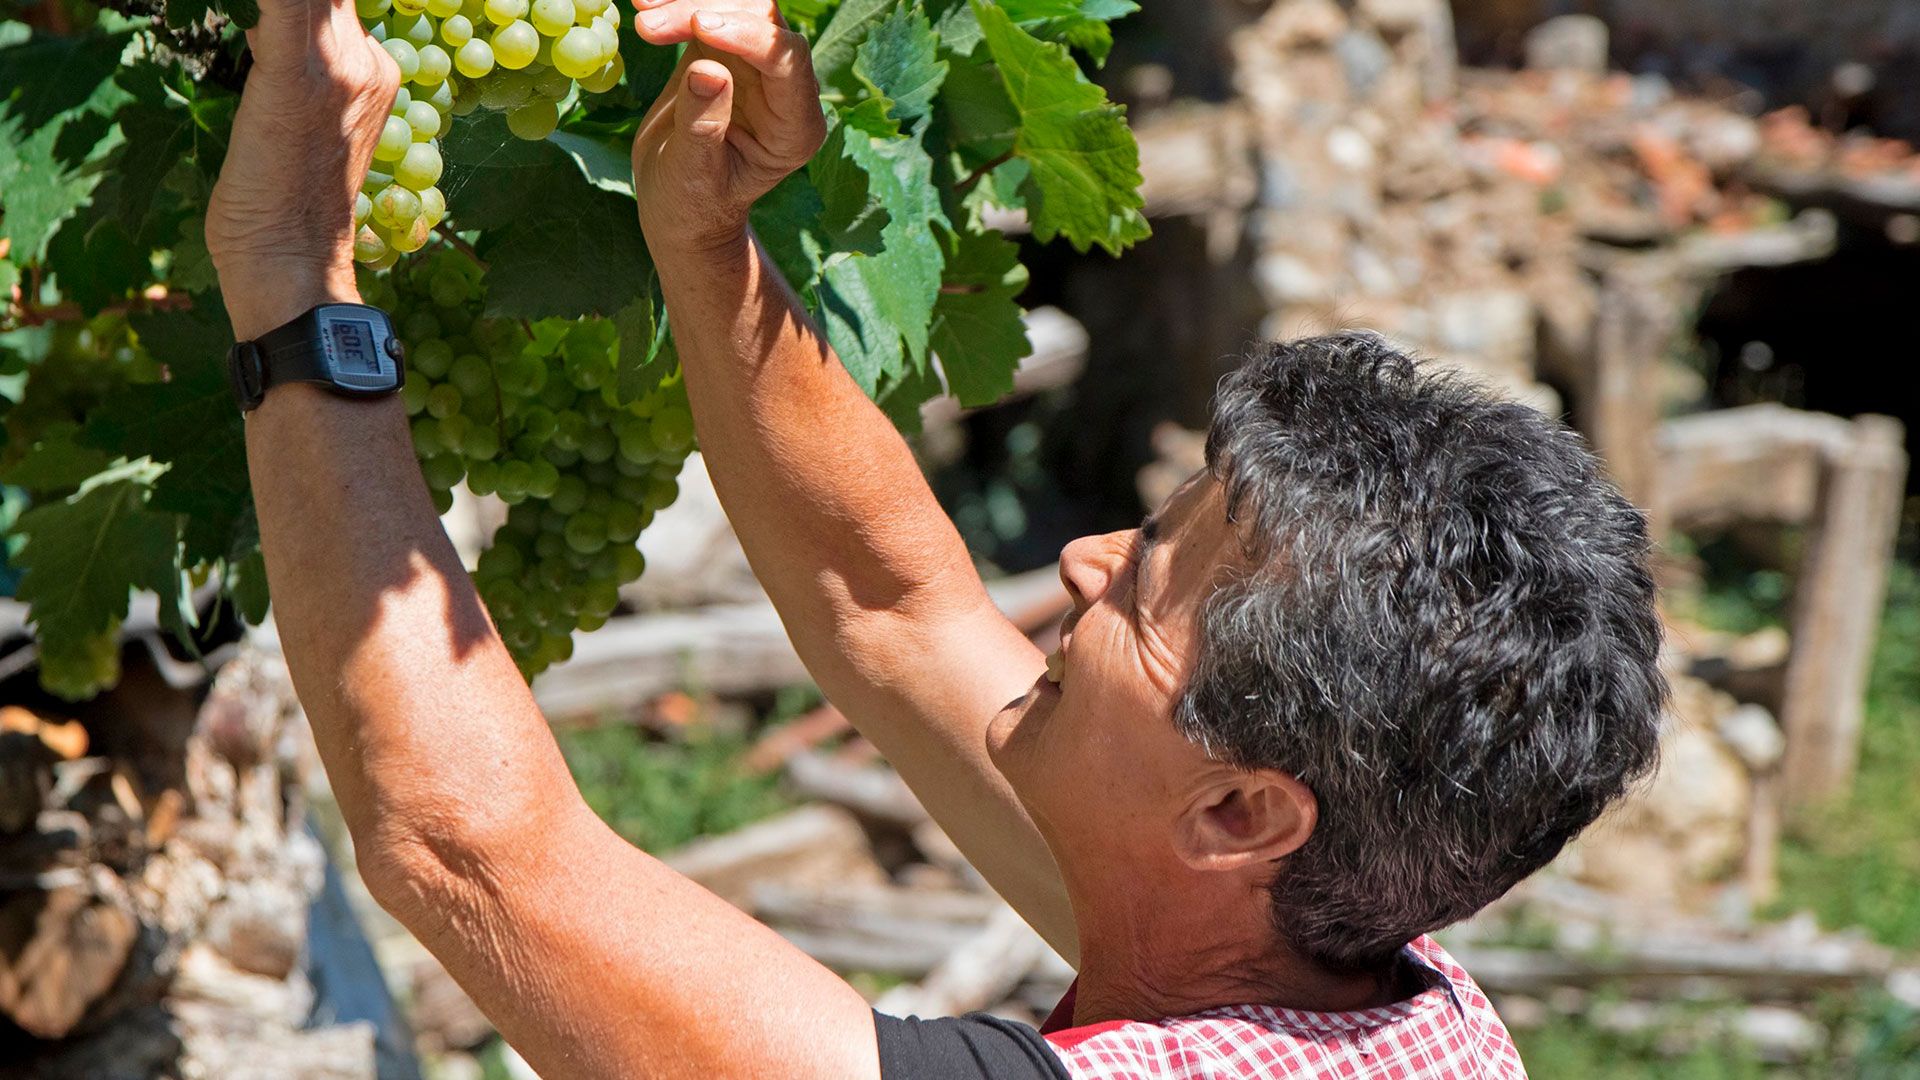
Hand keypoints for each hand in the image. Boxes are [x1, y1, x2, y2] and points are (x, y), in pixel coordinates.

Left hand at [208, 0, 398, 338]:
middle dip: (277, 5)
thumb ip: (292, 71)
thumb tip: (256, 30)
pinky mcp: (291, 76)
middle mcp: (367, 62)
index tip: (262, 21)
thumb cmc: (285, 208)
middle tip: (250, 24)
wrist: (293, 266)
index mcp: (375, 72)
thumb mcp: (302, 126)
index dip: (295, 5)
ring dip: (262, 4)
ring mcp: (337, 69)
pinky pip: (276, 4)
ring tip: (232, 21)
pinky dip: (256, 4)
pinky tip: (231, 9)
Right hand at [630, 0, 826, 257]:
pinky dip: (677, 4)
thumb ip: (703, 125)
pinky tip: (643, 3)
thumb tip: (707, 69)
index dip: (748, 34)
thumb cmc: (692, 203)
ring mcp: (758, 65)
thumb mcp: (693, 175)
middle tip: (648, 26)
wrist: (678, 205)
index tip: (698, 25)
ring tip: (642, 15)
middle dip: (706, 11)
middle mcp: (787, 89)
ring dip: (687, 3)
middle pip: (763, 20)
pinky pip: (710, 10)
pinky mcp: (727, 50)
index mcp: (796, 128)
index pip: (787, 61)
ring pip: (737, 6)